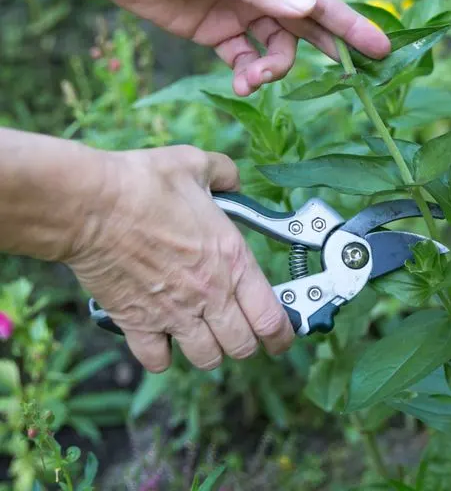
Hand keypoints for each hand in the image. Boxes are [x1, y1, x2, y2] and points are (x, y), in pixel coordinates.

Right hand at [66, 145, 292, 371]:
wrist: (92, 206)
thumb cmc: (144, 184)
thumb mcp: (197, 165)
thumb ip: (224, 173)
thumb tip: (232, 179)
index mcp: (232, 259)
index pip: (271, 317)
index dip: (283, 333)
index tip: (283, 335)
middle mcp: (209, 293)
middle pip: (243, 346)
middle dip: (248, 342)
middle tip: (243, 330)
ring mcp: (173, 313)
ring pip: (206, 359)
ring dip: (210, 351)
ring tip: (206, 334)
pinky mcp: (136, 323)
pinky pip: (157, 360)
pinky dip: (163, 356)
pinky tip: (164, 339)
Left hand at [87, 0, 389, 95]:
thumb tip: (311, 8)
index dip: (349, 22)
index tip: (379, 47)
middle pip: (307, 24)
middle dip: (330, 49)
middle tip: (353, 77)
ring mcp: (240, 11)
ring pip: (277, 48)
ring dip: (273, 69)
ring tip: (253, 81)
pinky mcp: (216, 33)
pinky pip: (245, 59)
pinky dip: (247, 74)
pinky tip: (240, 84)